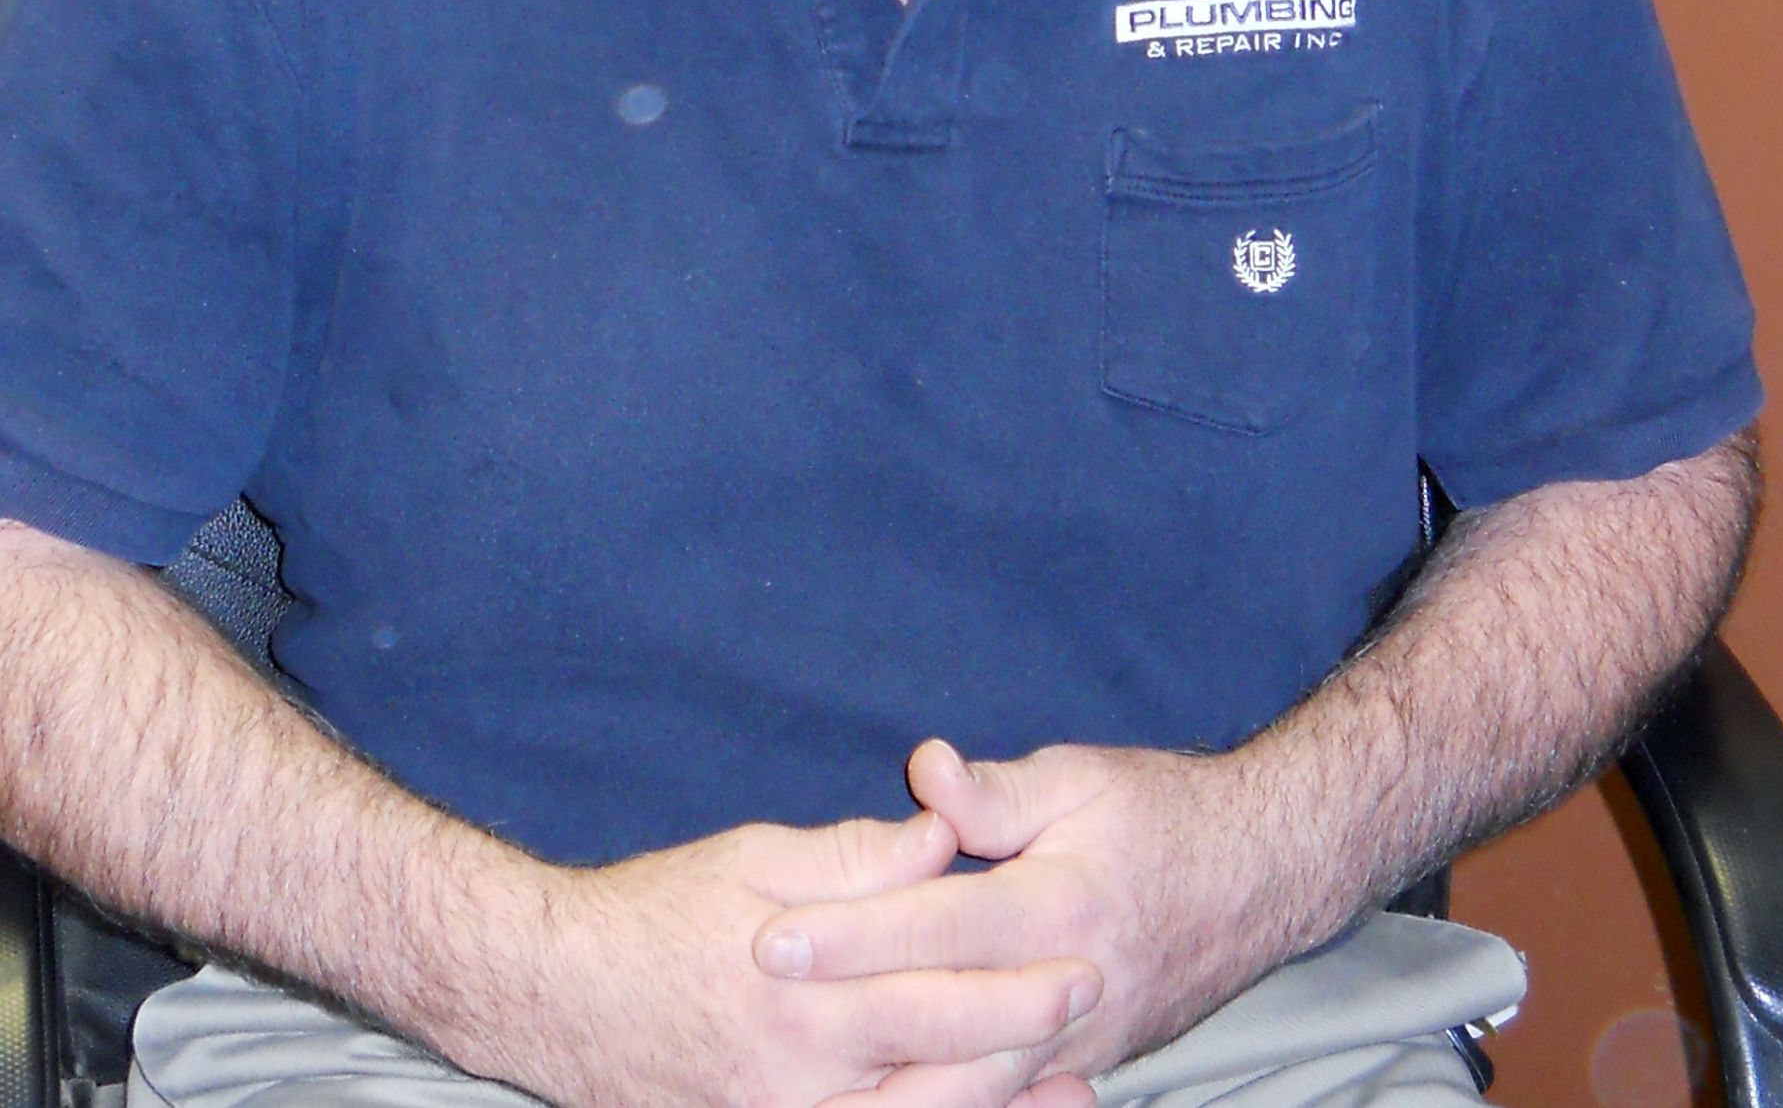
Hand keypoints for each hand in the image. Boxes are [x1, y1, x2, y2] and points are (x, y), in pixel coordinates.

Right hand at [449, 807, 1102, 1107]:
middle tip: (1093, 1013)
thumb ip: (854, 857)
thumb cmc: (655, 914)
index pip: (935, 991)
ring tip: (1072, 1088)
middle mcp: (802, 1077)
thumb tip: (941, 834)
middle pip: (943, 1072)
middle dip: (1028, 1047)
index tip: (1082, 957)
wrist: (555, 995)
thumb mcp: (753, 858)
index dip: (1015, 980)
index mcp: (804, 994)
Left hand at [752, 741, 1286, 1081]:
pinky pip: (1002, 1094)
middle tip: (755, 1000)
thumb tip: (925, 773)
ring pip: (965, 1078)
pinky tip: (875, 1086)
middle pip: (933, 1013)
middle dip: (840, 1009)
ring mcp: (1079, 1042)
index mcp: (1061, 905)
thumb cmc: (1165, 812)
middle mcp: (1067, 988)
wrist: (1264, 877)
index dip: (849, 932)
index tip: (771, 934)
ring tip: (797, 1050)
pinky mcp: (1084, 1065)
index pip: (933, 926)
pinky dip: (938, 1094)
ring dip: (881, 1064)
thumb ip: (999, 791)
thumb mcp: (1084, 777)